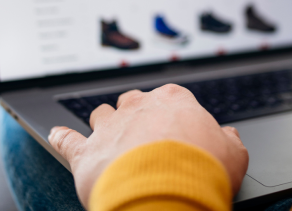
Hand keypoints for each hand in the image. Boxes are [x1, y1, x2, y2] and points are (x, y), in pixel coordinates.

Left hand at [48, 85, 248, 207]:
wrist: (166, 194)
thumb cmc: (203, 171)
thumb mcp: (234, 155)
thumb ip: (229, 141)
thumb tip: (228, 136)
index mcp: (174, 101)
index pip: (171, 98)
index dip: (173, 116)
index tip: (177, 131)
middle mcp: (138, 107)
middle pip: (133, 102)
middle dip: (137, 116)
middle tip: (145, 139)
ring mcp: (109, 127)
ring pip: (100, 114)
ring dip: (104, 125)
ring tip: (109, 140)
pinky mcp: (85, 153)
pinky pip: (66, 140)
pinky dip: (61, 138)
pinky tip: (57, 136)